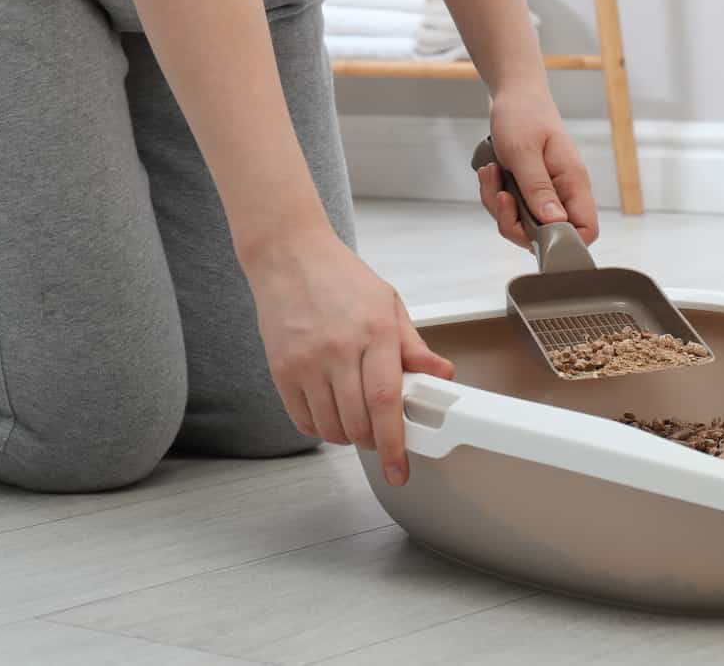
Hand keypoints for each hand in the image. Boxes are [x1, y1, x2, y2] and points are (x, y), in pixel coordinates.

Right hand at [245, 225, 453, 484]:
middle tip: (382, 437)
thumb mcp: (389, 304)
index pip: (387, 401)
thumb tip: (443, 374)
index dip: (396, 442)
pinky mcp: (281, 370)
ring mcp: (306, 362)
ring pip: (330, 427)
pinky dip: (320, 427)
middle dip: (374, 443)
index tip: (401, 468)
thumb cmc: (341, 278)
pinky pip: (302, 419)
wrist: (288, 256)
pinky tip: (331, 412)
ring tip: (358, 420)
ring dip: (348, 436)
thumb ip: (413, 346)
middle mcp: (339, 350)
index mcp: (374, 332)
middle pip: (358, 422)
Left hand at [476, 84, 598, 247]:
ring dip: (499, 206)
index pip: (586, 229)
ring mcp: (546, 192)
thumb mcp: (524, 152)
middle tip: (502, 196)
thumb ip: (539, 189)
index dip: (564, 241)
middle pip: (548, 234)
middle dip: (515, 223)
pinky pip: (511, 209)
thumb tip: (555, 223)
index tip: (533, 232)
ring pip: (523, 224)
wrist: (514, 93)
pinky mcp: (529, 190)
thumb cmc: (523, 114)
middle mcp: (563, 192)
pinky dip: (495, 195)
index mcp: (573, 182)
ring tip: (492, 174)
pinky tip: (491, 172)